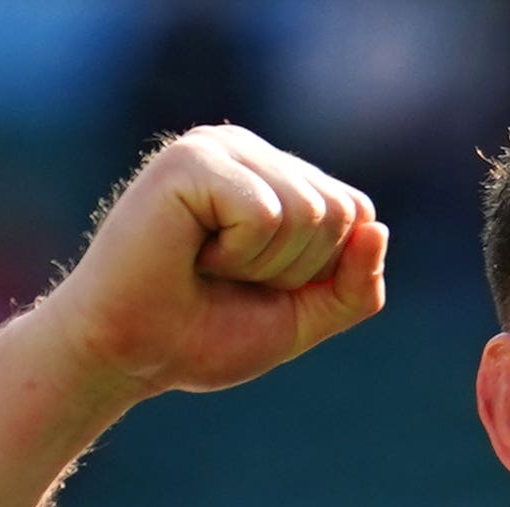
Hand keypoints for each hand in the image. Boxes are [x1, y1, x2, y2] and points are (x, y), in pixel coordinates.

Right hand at [32, 124, 386, 405]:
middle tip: (228, 278)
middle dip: (294, 270)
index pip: (356, 214)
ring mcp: (218, 147)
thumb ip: (355, 285)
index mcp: (275, 175)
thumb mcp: (302, 318)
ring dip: (263, 265)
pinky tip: (191, 253)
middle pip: (340, 212)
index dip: (318, 273)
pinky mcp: (191, 159)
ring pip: (308, 212)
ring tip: (208, 265)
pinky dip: (237, 254)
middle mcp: (249, 150)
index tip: (258, 286)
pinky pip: (266, 214)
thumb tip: (378, 227)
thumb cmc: (203, 335)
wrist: (131, 356)